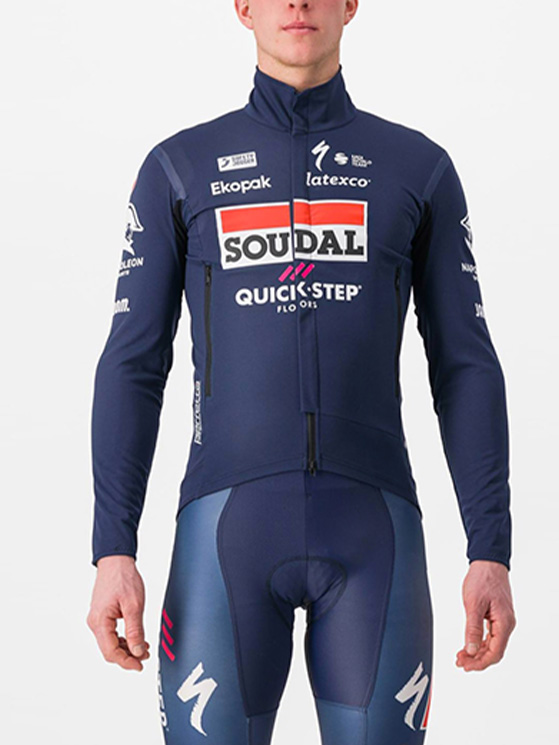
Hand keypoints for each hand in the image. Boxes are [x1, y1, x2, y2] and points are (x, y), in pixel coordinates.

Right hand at [87, 555, 150, 670]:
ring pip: (111, 643)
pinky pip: (111, 633)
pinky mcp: (102, 615)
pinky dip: (123, 639)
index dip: (126, 662)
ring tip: (143, 648)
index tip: (140, 665)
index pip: (111, 652)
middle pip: (109, 650)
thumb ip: (136, 631)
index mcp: (100, 622)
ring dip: (127, 648)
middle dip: (127, 656)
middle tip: (144, 657)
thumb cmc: (123, 578)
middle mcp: (95, 622)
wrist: (116, 561)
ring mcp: (98, 619)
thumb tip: (137, 652)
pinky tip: (135, 639)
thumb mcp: (134, 605)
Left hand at [456, 559, 515, 671]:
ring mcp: (502, 621)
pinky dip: (478, 642)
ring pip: (491, 644)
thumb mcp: (474, 604)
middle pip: (494, 651)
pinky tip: (468, 646)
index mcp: (504, 623)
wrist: (488, 563)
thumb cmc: (482, 579)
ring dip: (477, 652)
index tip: (466, 666)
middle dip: (477, 659)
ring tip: (461, 657)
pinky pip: (490, 635)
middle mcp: (506, 624)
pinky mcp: (497, 616)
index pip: (495, 652)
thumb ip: (472, 629)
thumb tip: (471, 650)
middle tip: (460, 662)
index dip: (480, 663)